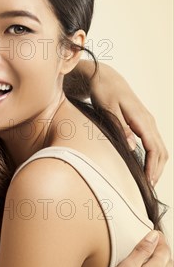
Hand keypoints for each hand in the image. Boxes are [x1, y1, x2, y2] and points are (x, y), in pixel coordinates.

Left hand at [89, 62, 168, 184]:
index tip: (148, 182)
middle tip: (149, 188)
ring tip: (148, 182)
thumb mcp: (107, 108)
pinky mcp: (142, 123)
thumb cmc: (104, 92)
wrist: (106, 78)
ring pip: (159, 148)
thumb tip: (130, 147)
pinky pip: (153, 144)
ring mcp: (147, 122)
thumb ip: (119, 127)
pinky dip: (153, 158)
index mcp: (142, 119)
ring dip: (157, 165)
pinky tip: (145, 167)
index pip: (154, 148)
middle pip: (161, 151)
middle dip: (157, 170)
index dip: (153, 167)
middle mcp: (148, 121)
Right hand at [99, 230, 172, 266]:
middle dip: (164, 251)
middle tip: (157, 243)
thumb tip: (153, 237)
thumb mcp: (127, 266)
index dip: (160, 240)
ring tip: (157, 259)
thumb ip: (142, 250)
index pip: (163, 250)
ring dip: (165, 265)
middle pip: (169, 262)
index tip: (157, 234)